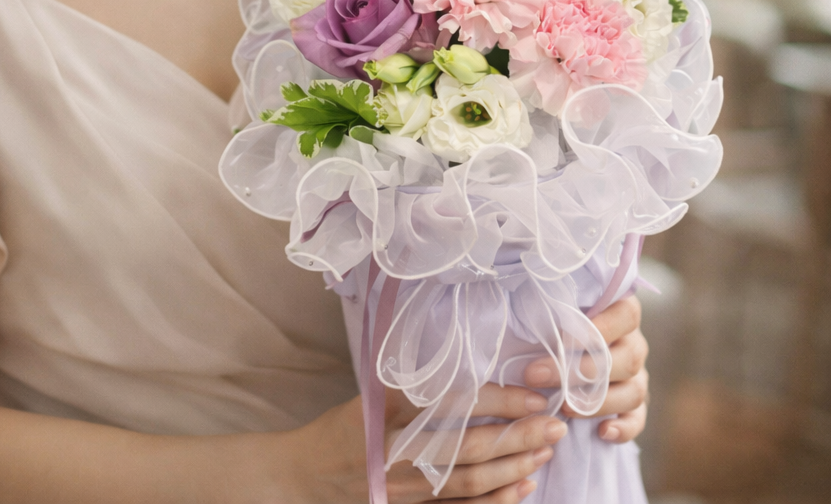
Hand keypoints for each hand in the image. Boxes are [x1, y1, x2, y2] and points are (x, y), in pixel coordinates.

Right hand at [288, 384, 566, 503]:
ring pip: (471, 481)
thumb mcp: (371, 395)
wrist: (308, 475)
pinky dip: (495, 501)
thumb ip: (415, 387)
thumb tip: (471, 371)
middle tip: (555, 425)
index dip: (497, 401)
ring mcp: (406, 489)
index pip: (453, 405)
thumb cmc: (342, 427)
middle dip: (518, 436)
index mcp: (388, 414)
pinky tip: (522, 488)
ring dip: (515, 467)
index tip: (532, 395)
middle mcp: (399, 453)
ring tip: (546, 451)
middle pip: (470, 447)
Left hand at [523, 296, 648, 443]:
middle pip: (627, 358)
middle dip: (582, 370)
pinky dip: (624, 428)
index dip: (603, 326)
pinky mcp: (636, 406)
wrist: (567, 355)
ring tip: (565, 406)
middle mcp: (634, 344)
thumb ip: (553, 311)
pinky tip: (603, 432)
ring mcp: (638, 376)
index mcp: (621, 313)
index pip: (628, 314)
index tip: (565, 337)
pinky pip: (638, 420)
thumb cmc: (555, 325)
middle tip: (538, 375)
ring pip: (634, 391)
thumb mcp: (556, 312)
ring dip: (599, 401)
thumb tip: (529, 311)